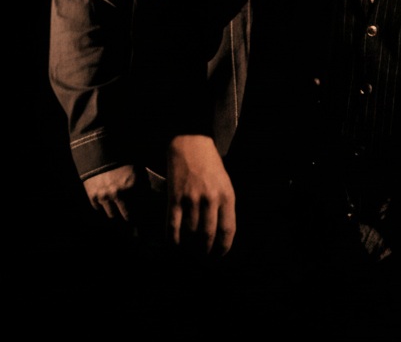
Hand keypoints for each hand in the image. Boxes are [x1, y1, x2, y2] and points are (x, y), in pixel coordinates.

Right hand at [83, 164, 146, 220]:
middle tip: (131, 216)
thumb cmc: (121, 160)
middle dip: (130, 216)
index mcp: (133, 186)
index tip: (142, 211)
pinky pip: (98, 208)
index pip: (142, 206)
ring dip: (115, 211)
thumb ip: (143, 184)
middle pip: (127, 215)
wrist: (98, 153)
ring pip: (112, 215)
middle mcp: (119, 194)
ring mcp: (105, 196)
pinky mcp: (92, 195)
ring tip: (116, 208)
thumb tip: (149, 197)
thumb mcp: (137, 169)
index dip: (142, 209)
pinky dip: (101, 205)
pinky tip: (105, 201)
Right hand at [166, 135, 235, 254]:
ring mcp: (191, 199)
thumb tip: (220, 234)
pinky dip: (173, 239)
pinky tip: (174, 246)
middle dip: (205, 250)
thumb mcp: (225, 184)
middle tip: (202, 256)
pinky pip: (172, 225)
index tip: (219, 255)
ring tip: (189, 251)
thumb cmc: (210, 167)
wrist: (190, 145)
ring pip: (190, 232)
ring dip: (189, 246)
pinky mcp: (174, 198)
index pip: (228, 229)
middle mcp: (210, 199)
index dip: (223, 247)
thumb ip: (224, 206)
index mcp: (227, 196)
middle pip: (208, 235)